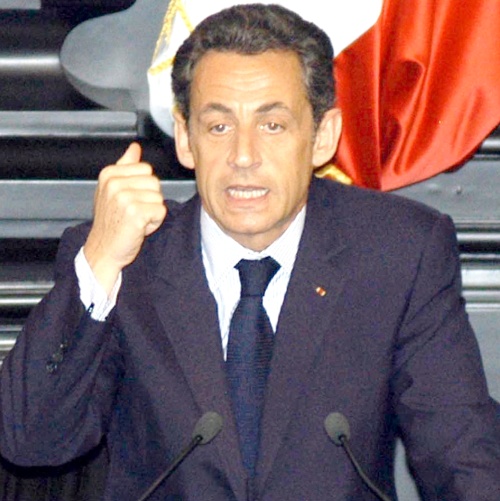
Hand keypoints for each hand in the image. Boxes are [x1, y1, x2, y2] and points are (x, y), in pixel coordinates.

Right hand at [83, 143, 166, 294]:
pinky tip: (139, 228)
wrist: (104, 249)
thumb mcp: (112, 190)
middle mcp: (114, 184)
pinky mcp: (135, 214)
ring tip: (135, 221)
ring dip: (152, 212)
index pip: (146, 169)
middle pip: (154, 182)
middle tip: (133, 213)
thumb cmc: (110, 222)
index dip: (143, 187)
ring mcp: (124, 198)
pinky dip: (154, 223)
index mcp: (109, 174)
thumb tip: (135, 148)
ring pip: (159, 198)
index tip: (129, 200)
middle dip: (149, 200)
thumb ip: (125, 166)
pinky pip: (160, 211)